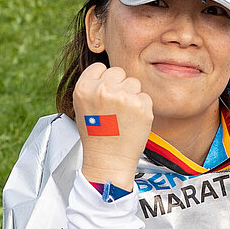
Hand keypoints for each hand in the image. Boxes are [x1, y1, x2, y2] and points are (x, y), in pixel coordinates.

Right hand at [72, 61, 153, 190]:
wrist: (108, 161)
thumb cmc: (96, 135)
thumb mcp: (83, 106)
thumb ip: (93, 86)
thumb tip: (109, 71)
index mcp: (84, 88)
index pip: (100, 67)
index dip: (104, 81)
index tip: (105, 96)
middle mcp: (102, 90)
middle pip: (118, 72)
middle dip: (119, 86)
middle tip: (115, 108)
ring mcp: (123, 97)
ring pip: (134, 83)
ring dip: (132, 96)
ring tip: (123, 116)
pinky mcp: (141, 105)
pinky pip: (145, 97)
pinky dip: (142, 108)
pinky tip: (133, 121)